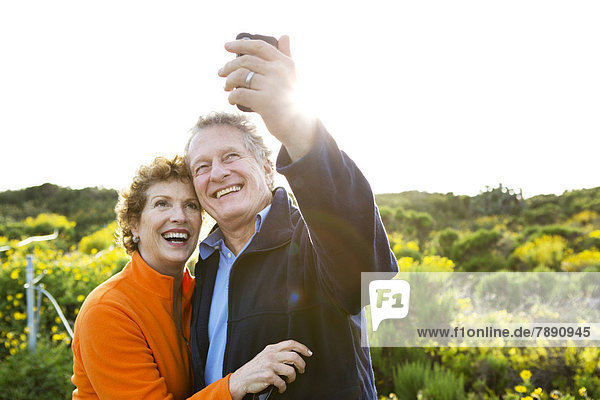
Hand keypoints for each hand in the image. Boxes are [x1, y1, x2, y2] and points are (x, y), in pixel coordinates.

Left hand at [219, 36, 316, 160]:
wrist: (299, 125)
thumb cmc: (294, 99)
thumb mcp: (293, 74)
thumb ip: (287, 55)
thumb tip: (284, 36)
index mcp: (284, 63)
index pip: (260, 47)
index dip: (241, 44)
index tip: (227, 46)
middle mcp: (279, 72)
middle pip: (246, 61)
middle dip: (229, 66)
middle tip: (221, 73)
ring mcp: (272, 86)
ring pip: (240, 76)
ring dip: (229, 81)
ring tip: (226, 87)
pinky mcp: (264, 102)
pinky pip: (240, 93)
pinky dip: (232, 96)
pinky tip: (231, 100)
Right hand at [228, 339, 311, 399]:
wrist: (241, 379)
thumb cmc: (254, 368)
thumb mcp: (265, 355)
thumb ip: (277, 352)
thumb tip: (293, 355)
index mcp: (271, 349)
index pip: (291, 343)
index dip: (302, 348)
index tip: (308, 353)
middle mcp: (271, 355)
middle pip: (294, 356)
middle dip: (302, 364)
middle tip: (302, 369)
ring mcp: (270, 365)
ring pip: (291, 370)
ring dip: (293, 377)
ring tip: (290, 380)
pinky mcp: (268, 376)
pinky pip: (282, 382)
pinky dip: (283, 387)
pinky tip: (281, 387)